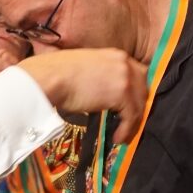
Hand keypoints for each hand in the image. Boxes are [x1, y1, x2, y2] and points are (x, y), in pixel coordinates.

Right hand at [18, 48, 147, 143]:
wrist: (49, 78)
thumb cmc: (55, 74)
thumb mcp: (84, 68)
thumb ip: (98, 76)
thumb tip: (101, 92)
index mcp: (114, 54)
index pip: (136, 73)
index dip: (135, 91)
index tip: (129, 106)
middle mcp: (124, 62)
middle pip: (143, 87)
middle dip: (138, 105)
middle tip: (129, 121)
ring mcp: (125, 77)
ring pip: (139, 103)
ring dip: (132, 122)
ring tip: (122, 135)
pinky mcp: (122, 93)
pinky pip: (132, 116)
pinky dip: (127, 129)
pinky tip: (117, 138)